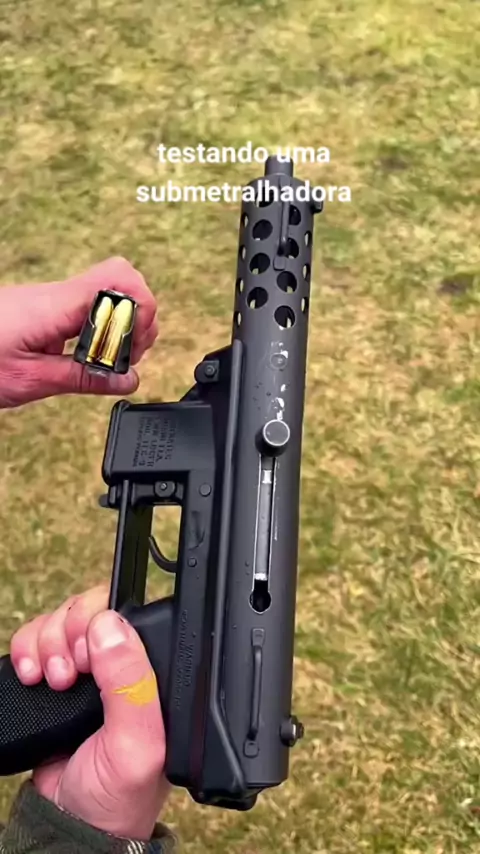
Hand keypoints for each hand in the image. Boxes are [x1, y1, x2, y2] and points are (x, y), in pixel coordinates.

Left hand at [0, 257, 157, 408]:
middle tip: (130, 354)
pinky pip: (89, 304)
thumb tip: (127, 379)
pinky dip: (103, 326)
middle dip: (140, 316)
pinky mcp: (48, 308)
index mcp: (58, 306)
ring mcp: (54, 298)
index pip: (122, 284)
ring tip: (115, 356)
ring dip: (123, 321)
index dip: (141, 315)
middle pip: (124, 278)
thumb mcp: (30, 381)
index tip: (133, 351)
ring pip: (109, 289)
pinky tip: (93, 353)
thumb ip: (83, 378)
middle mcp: (59, 294)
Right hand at [10, 586, 168, 839]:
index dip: (104, 620)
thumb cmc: (118, 794)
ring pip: (61, 619)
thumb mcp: (136, 744)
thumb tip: (110, 626)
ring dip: (47, 643)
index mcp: (154, 672)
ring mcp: (88, 669)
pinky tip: (31, 674)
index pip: (133, 615)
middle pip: (92, 609)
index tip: (90, 652)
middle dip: (70, 633)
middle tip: (70, 673)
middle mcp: (122, 664)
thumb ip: (131, 685)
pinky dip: (27, 649)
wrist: (69, 825)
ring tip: (53, 681)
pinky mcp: (57, 674)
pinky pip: (36, 637)